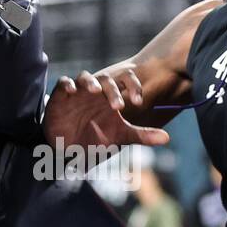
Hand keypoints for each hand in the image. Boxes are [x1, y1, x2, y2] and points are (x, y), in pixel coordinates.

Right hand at [44, 68, 169, 152]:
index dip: (133, 86)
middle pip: (107, 79)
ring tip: (96, 91)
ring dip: (91, 82)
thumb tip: (166, 138)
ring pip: (85, 77)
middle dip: (113, 90)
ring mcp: (78, 92)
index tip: (138, 101)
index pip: (126, 79)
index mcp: (112, 95)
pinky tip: (72, 91)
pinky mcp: (60, 97)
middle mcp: (96, 91)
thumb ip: (142, 134)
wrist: (69, 149)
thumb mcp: (120, 137)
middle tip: (119, 106)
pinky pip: (63, 83)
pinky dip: (67, 85)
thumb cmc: (95, 138)